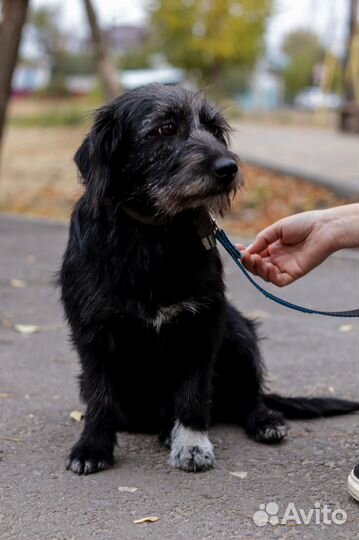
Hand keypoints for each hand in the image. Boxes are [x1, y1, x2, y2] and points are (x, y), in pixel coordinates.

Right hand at [236, 205, 358, 286]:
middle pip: (257, 267)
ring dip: (257, 269)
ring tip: (255, 259)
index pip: (255, 255)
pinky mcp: (293, 274)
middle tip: (244, 255)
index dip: (245, 254)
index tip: (237, 248)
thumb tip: (247, 251)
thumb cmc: (303, 224)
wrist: (323, 228)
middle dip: (248, 262)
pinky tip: (268, 266)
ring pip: (264, 275)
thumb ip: (261, 240)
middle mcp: (277, 259)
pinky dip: (269, 276)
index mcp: (273, 247)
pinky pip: (277, 281)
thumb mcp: (276, 229)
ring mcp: (285, 267)